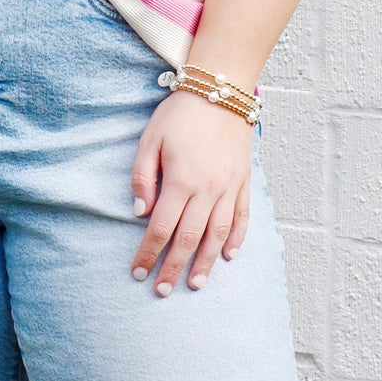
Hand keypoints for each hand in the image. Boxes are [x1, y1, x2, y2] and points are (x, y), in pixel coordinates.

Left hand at [129, 88, 253, 295]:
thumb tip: (140, 212)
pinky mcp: (244, 181)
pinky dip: (237, 239)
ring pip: (217, 234)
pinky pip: (242, 217)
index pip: (161, 228)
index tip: (137, 272)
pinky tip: (229, 256)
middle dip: (173, 267)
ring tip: (195, 284)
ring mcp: (229, 187)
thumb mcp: (150, 139)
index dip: (148, 253)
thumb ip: (142, 177)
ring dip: (205, 262)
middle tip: (161, 291)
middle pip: (188, 239)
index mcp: (180, 180)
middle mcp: (207, 190)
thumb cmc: (179, 114)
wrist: (220, 90)